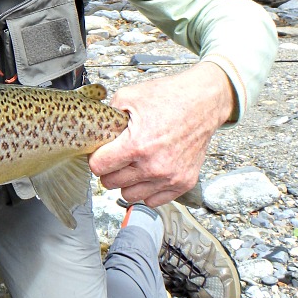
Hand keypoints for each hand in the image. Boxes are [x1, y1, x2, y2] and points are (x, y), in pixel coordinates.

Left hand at [89, 62, 234, 206]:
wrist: (203, 102)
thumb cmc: (168, 97)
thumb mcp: (128, 97)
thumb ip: (107, 116)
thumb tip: (94, 130)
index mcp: (136, 145)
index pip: (98, 167)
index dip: (95, 158)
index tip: (100, 152)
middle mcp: (153, 166)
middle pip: (111, 183)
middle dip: (109, 170)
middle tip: (115, 157)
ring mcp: (170, 177)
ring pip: (130, 195)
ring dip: (126, 183)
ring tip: (131, 165)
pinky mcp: (183, 182)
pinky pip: (153, 200)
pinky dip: (146, 190)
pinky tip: (146, 174)